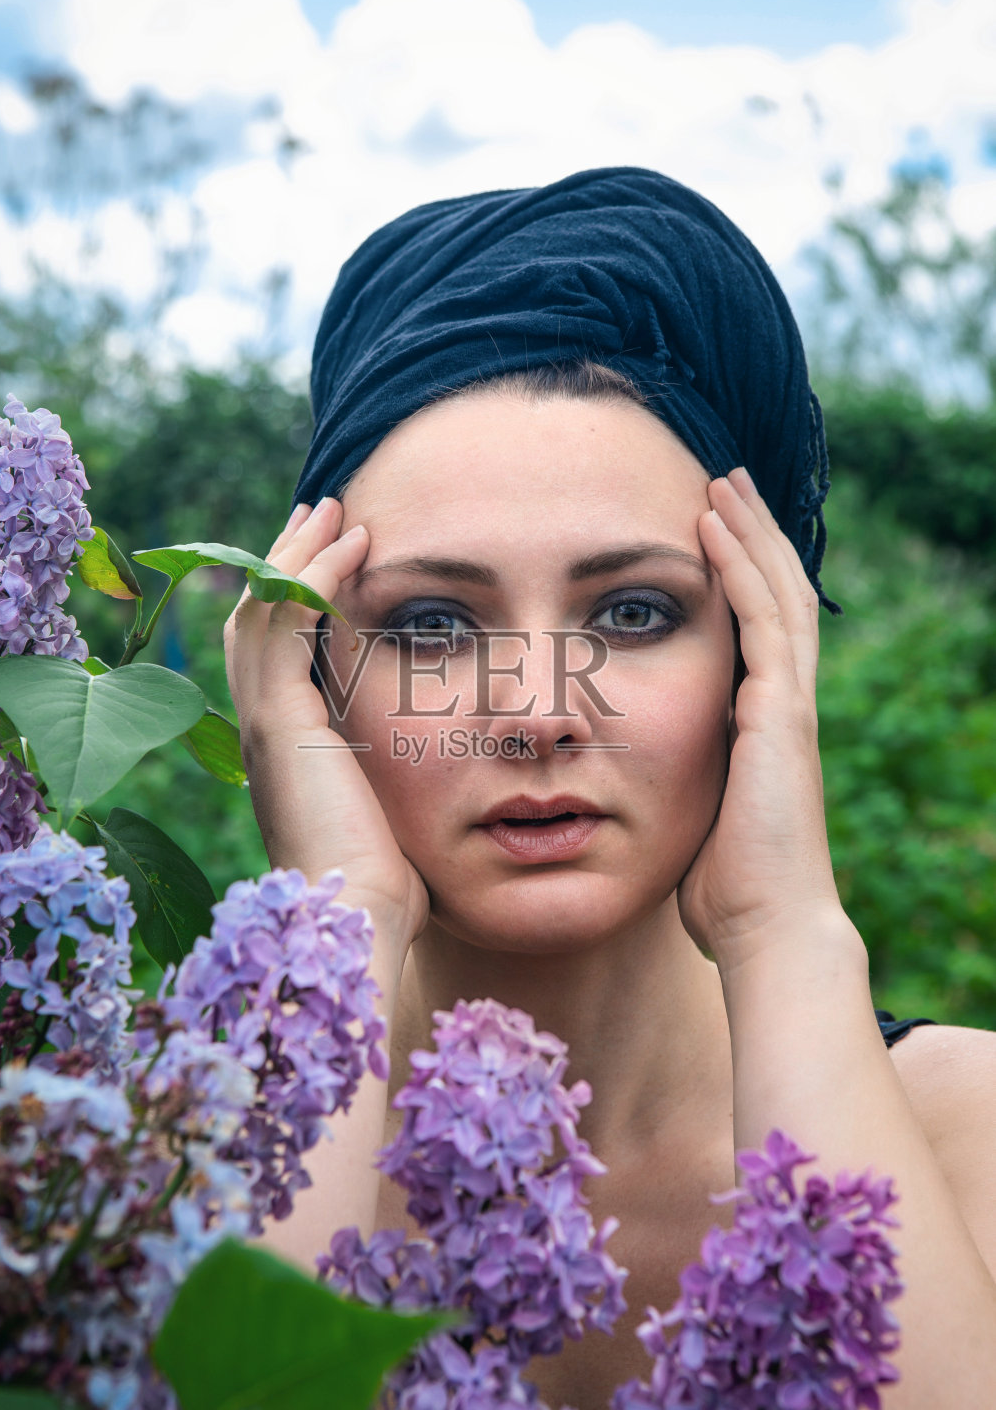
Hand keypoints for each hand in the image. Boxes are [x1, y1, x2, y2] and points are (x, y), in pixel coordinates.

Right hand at [225, 498, 429, 957]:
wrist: (357, 923)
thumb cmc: (386, 887)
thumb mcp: (393, 812)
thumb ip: (398, 774)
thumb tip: (444, 761)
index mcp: (285, 748)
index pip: (275, 649)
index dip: (298, 595)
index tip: (338, 554)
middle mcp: (261, 728)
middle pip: (257, 616)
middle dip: (289, 559)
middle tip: (327, 513)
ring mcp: (263, 722)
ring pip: (263, 608)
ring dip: (300, 553)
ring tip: (337, 512)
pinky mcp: (279, 721)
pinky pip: (285, 623)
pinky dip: (315, 577)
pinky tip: (355, 548)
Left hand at [676, 468, 846, 972]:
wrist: (765, 928)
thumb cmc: (721, 889)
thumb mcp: (685, 813)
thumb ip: (671, 776)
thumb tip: (622, 770)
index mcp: (762, 721)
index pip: (757, 626)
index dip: (737, 573)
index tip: (706, 528)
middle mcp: (783, 703)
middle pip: (774, 594)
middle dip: (748, 535)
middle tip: (720, 481)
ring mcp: (788, 704)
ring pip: (775, 592)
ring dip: (746, 532)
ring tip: (719, 481)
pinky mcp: (781, 713)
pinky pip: (763, 620)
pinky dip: (738, 567)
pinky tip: (712, 527)